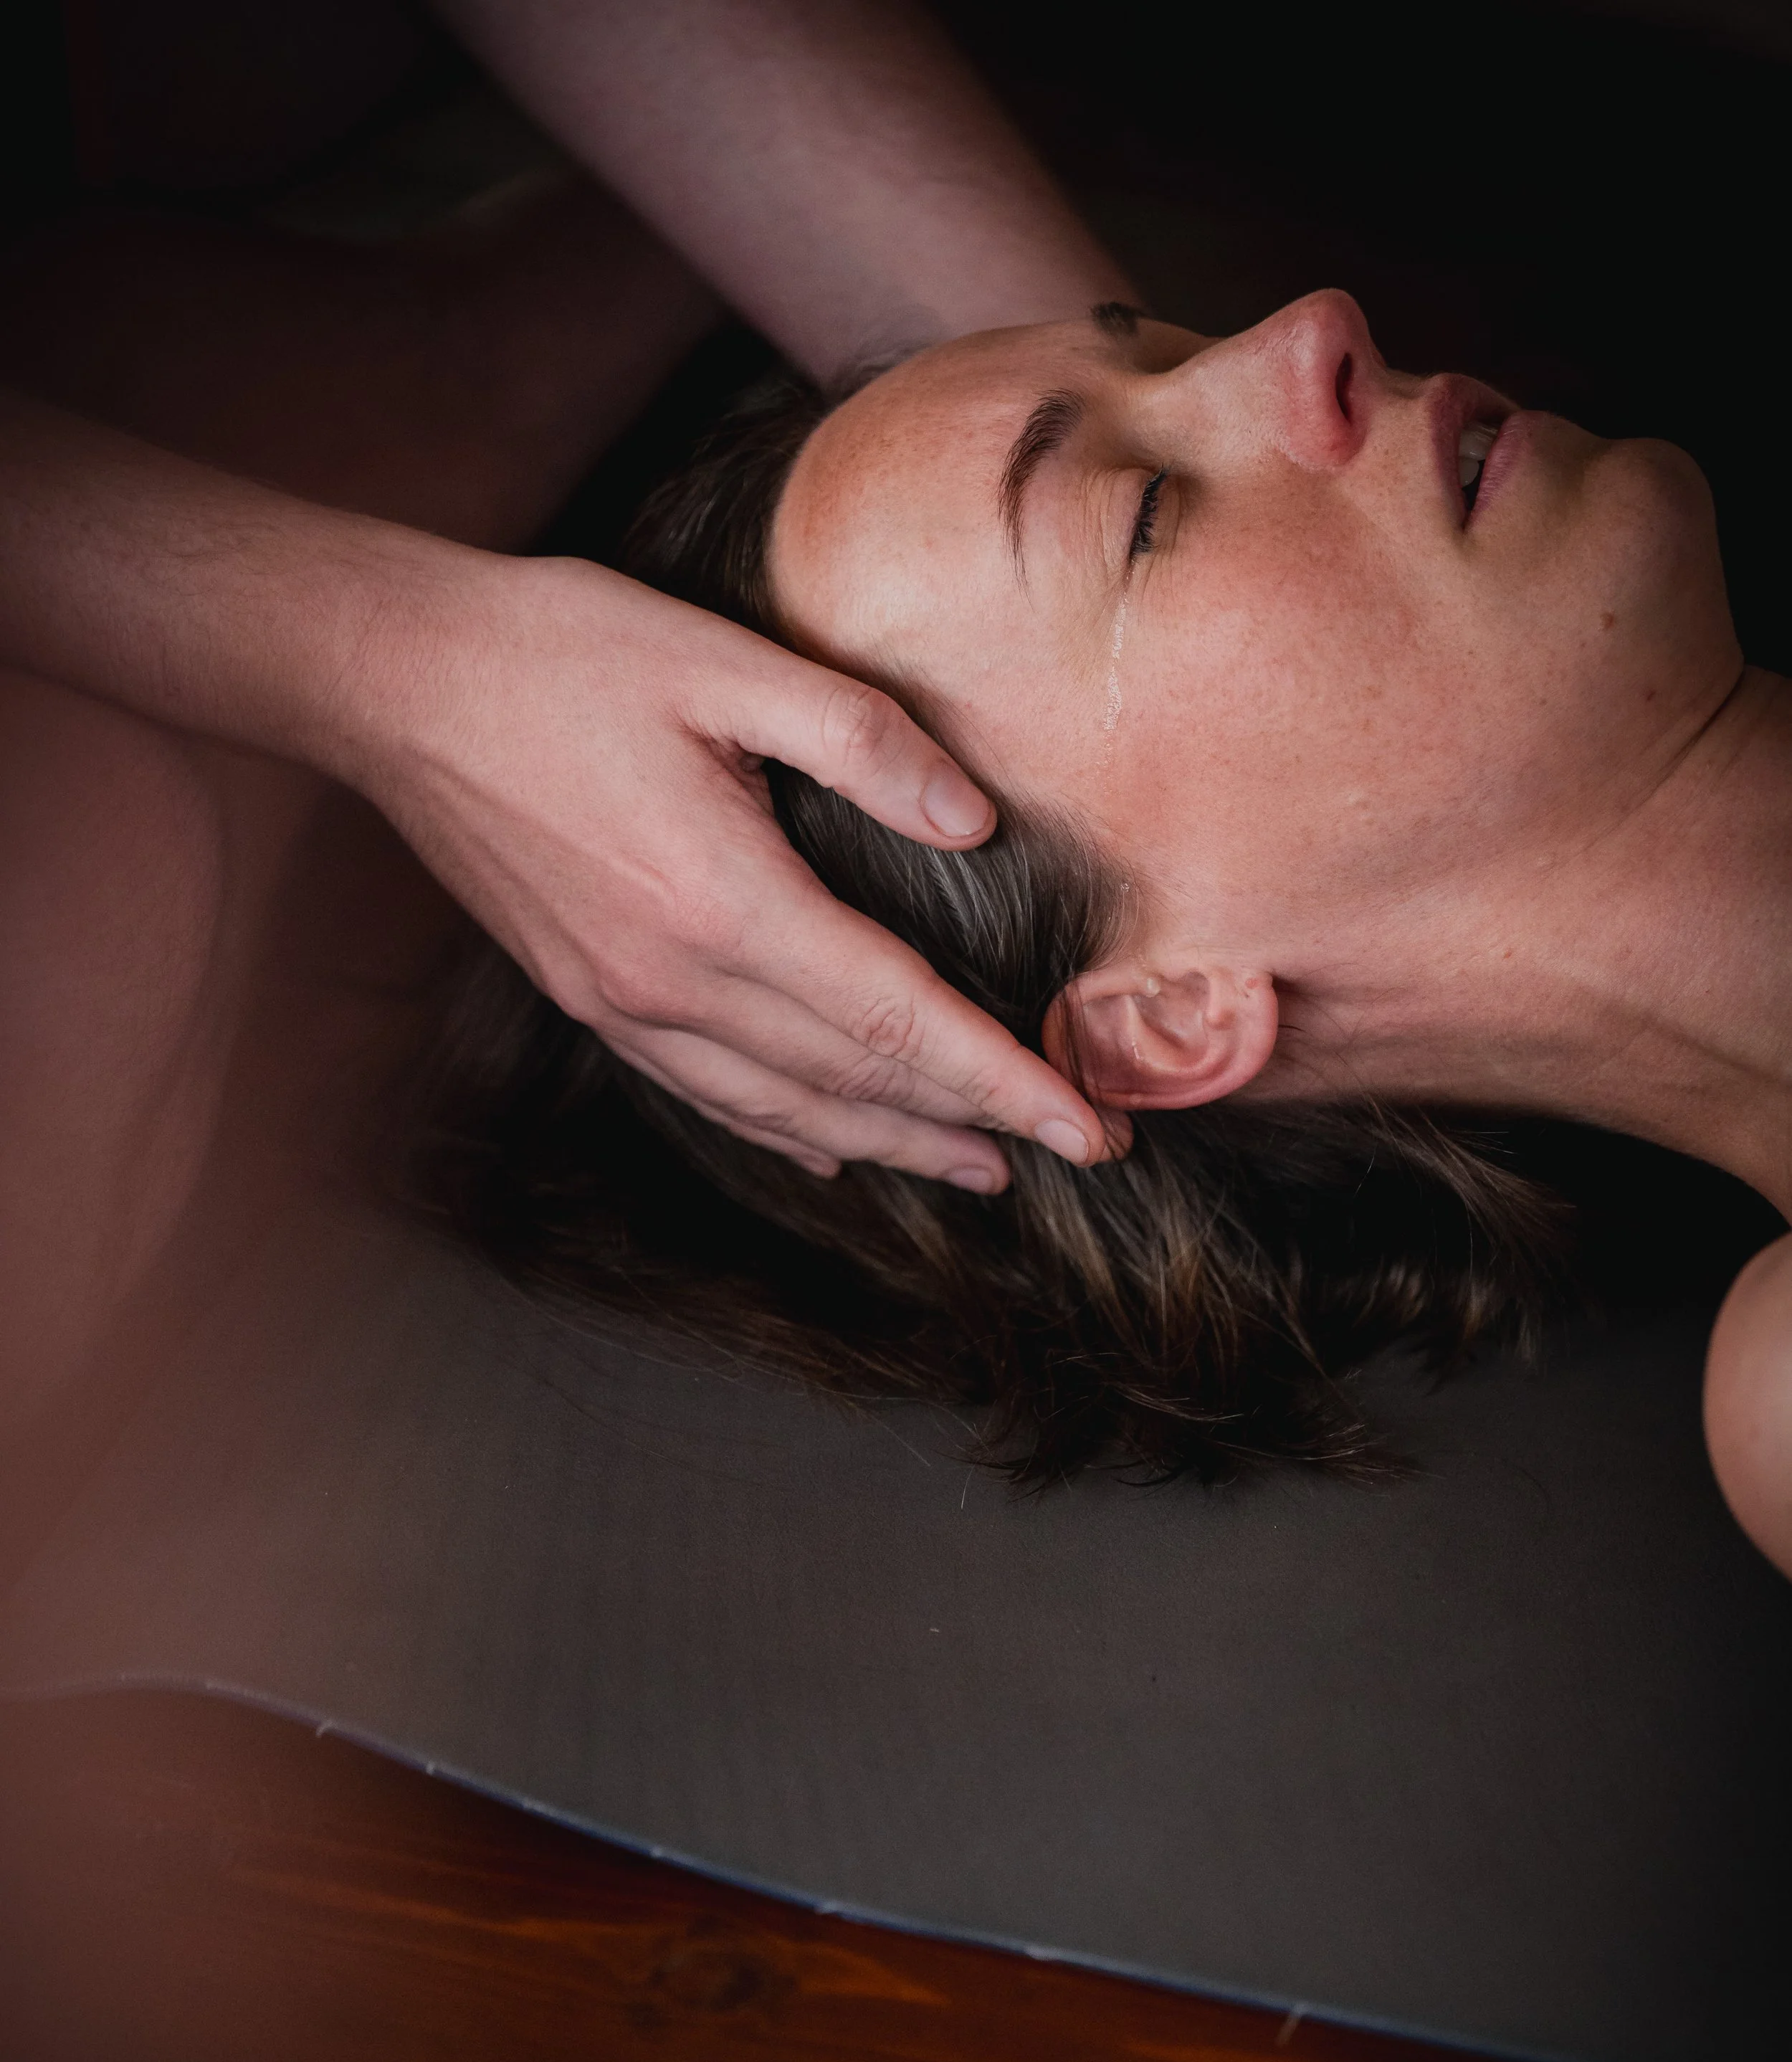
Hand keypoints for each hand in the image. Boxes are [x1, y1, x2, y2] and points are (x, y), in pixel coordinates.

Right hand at [351, 549, 1110, 1185]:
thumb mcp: (723, 660)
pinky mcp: (591, 998)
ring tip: (975, 1169)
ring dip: (891, 1144)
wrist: (391, 682)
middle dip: (970, 1127)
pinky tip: (834, 1145)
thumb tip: (973, 821)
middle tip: (1064, 1157)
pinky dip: (788, 1128)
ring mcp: (623, 1004)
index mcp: (724, 904)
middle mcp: (673, 983)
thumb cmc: (556, 653)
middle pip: (855, 1083)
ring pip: (786, 1108)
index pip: (900, 1020)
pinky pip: (711, 1093)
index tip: (1086, 1127)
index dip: (1004, 1081)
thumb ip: (862, 740)